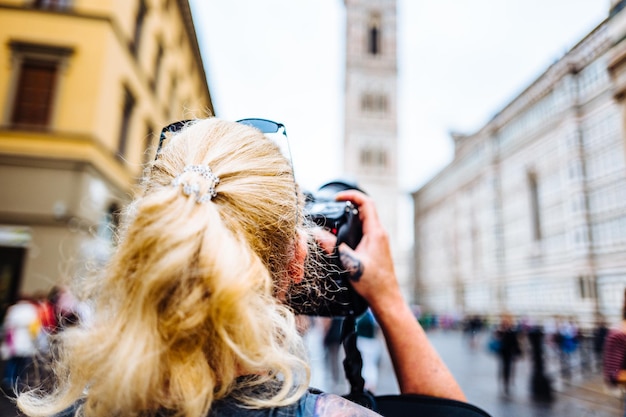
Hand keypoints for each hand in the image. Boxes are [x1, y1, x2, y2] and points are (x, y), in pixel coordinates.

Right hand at [333, 190, 400, 310]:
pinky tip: (341, 239)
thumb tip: (318, 234)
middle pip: (364, 210)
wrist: (386, 298)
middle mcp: (379, 233)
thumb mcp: (349, 263)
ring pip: (363, 221)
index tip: (337, 198)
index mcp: (375, 233)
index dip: (351, 196)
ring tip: (333, 223)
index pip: (366, 203)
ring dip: (349, 219)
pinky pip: (363, 232)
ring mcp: (378, 241)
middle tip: (332, 211)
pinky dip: (352, 230)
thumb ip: (334, 247)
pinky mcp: (375, 248)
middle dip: (347, 207)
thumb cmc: (372, 283)